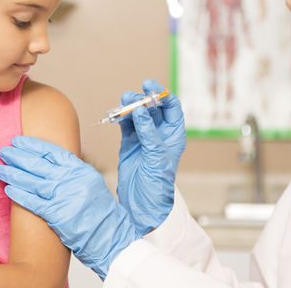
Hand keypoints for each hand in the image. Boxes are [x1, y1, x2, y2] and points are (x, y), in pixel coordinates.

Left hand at [0, 136, 138, 279]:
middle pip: (39, 164)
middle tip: (3, 151)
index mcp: (81, 170)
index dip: (33, 145)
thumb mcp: (92, 185)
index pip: (52, 152)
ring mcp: (65, 197)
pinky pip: (33, 202)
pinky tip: (8, 188)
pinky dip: (19, 195)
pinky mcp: (58, 215)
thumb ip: (73, 173)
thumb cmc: (101, 214)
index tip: (19, 141)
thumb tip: (53, 162)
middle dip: (18, 156)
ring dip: (13, 174)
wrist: (112, 239)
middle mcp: (73, 180)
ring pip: (32, 181)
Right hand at [117, 79, 185, 234]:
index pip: (171, 108)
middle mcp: (160, 134)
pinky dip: (121, 117)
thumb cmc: (157, 183)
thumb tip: (141, 110)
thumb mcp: (156, 156)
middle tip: (132, 96)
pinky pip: (126, 125)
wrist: (142, 202)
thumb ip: (148, 132)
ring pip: (137, 114)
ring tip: (122, 103)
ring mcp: (144, 137)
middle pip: (152, 108)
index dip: (162, 96)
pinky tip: (117, 114)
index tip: (150, 88)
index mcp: (174, 135)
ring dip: (130, 107)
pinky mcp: (130, 143)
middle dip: (142, 99)